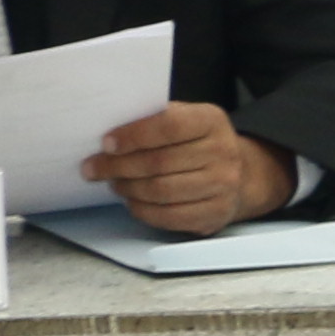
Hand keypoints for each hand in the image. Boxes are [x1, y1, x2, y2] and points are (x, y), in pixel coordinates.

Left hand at [84, 102, 294, 236]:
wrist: (240, 174)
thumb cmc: (198, 143)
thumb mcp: (187, 119)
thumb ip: (156, 120)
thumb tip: (110, 133)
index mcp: (212, 120)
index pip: (169, 126)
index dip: (134, 135)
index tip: (106, 143)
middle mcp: (223, 152)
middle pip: (159, 162)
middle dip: (118, 166)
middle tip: (94, 167)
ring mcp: (223, 185)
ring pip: (160, 191)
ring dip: (128, 188)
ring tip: (114, 182)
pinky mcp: (215, 213)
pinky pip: (168, 216)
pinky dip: (142, 209)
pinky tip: (133, 200)